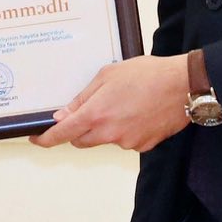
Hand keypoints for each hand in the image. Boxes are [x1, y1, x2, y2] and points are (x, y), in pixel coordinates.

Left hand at [30, 54, 189, 152]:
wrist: (183, 85)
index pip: (62, 134)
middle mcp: (109, 133)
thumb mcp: (108, 76)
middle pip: (81, 140)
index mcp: (96, 115)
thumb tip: (63, 116)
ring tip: (123, 104)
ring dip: (105, 128)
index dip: (46, 139)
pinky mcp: (143, 146)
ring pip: (104, 140)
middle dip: (78, 130)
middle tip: (91, 109)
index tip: (37, 139)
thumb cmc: (147, 74)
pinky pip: (125, 141)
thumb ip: (82, 98)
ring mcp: (127, 142)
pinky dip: (125, 130)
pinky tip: (137, 112)